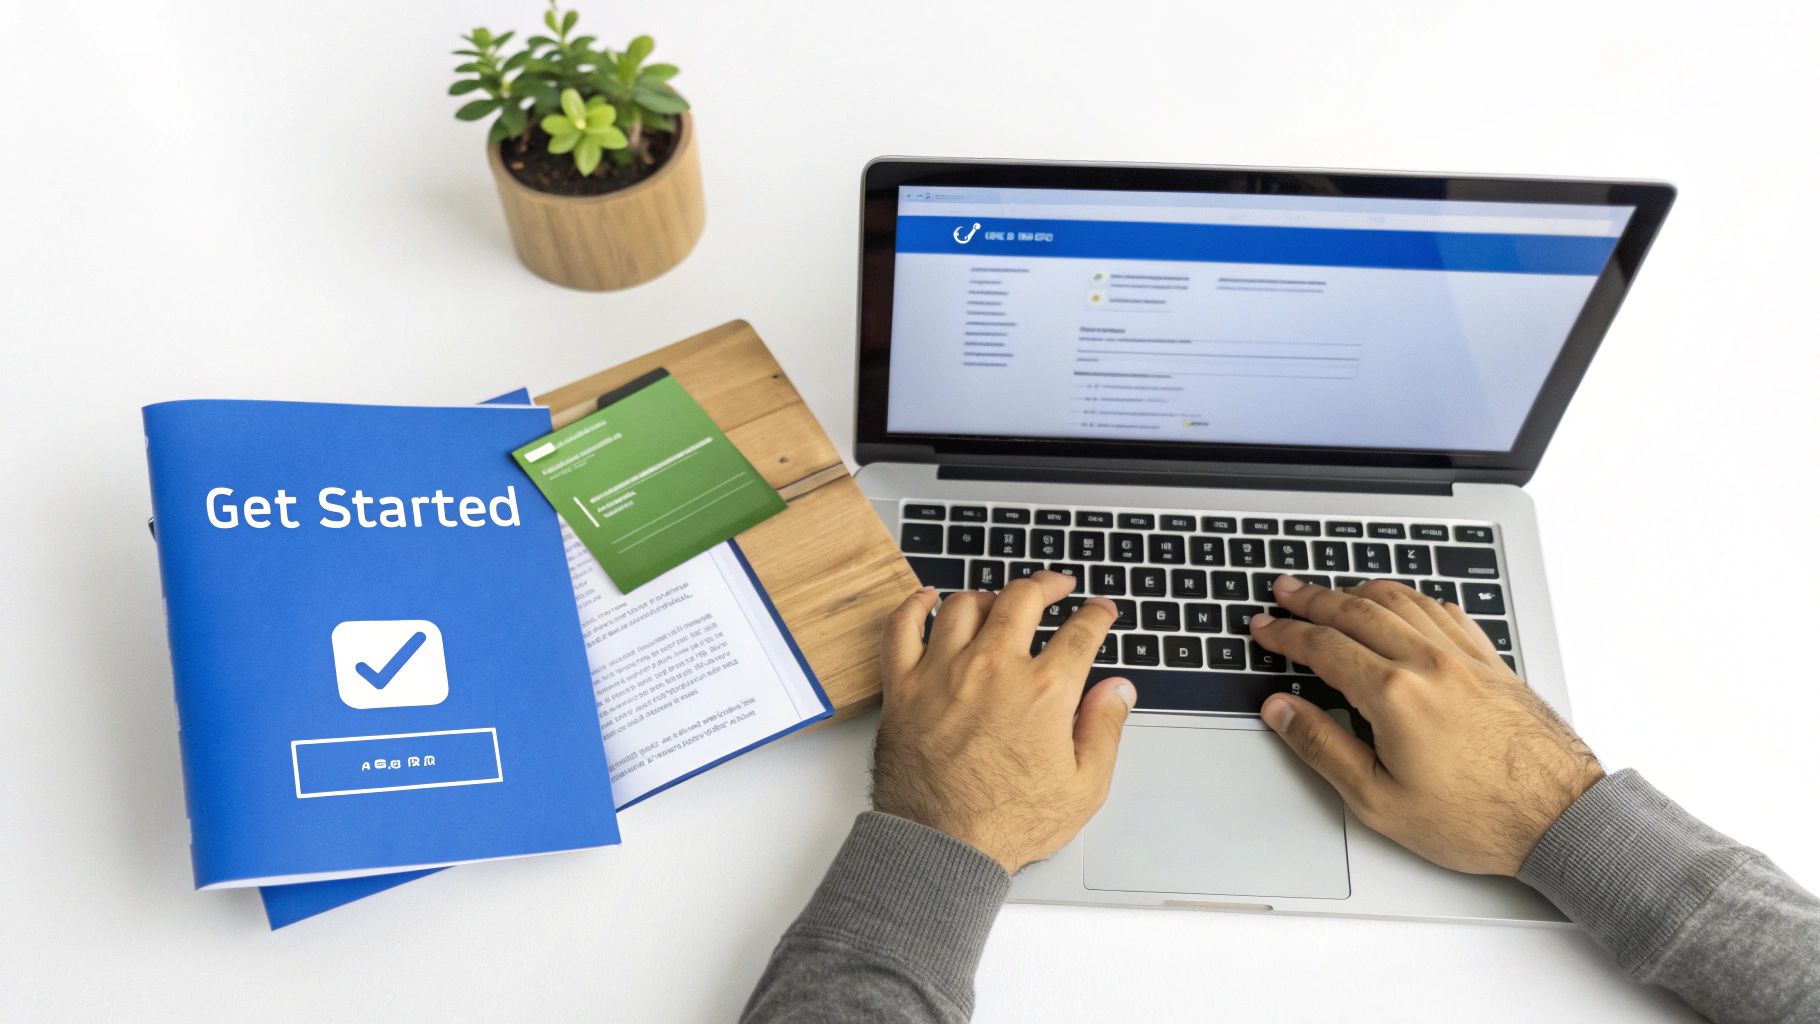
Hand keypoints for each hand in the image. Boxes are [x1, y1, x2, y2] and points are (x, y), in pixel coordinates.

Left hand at [871, 571, 1137, 873]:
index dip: (1097, 614)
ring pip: (965, 605)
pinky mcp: (904, 686)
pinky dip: (914, 606)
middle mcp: (994, 668)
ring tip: (999, 601)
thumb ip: (1105, 729)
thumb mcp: (1084, 787)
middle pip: (1022, 598)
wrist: (941, 847)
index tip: (1100, 610)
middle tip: (1056, 586)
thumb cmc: (1008, 824)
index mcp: (1044, 691)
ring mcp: (943, 672)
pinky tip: (926, 598)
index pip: (1080, 631)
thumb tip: (1118, 690)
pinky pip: (902, 627)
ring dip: (989, 596)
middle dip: (1047, 585)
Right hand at [1249, 576, 1603, 875]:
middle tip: (1286, 591)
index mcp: (1394, 694)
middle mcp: (1428, 662)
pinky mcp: (1491, 663)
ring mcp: (1463, 657)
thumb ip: (1323, 747)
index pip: (1322, 646)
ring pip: (1401, 601)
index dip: (1285, 633)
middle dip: (1313, 598)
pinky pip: (1444, 612)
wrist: (1559, 817)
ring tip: (1334, 591)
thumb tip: (1282, 711)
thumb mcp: (1378, 800)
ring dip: (1358, 590)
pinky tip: (1404, 604)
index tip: (1264, 627)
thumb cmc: (1476, 817)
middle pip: (1356, 611)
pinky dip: (1412, 599)